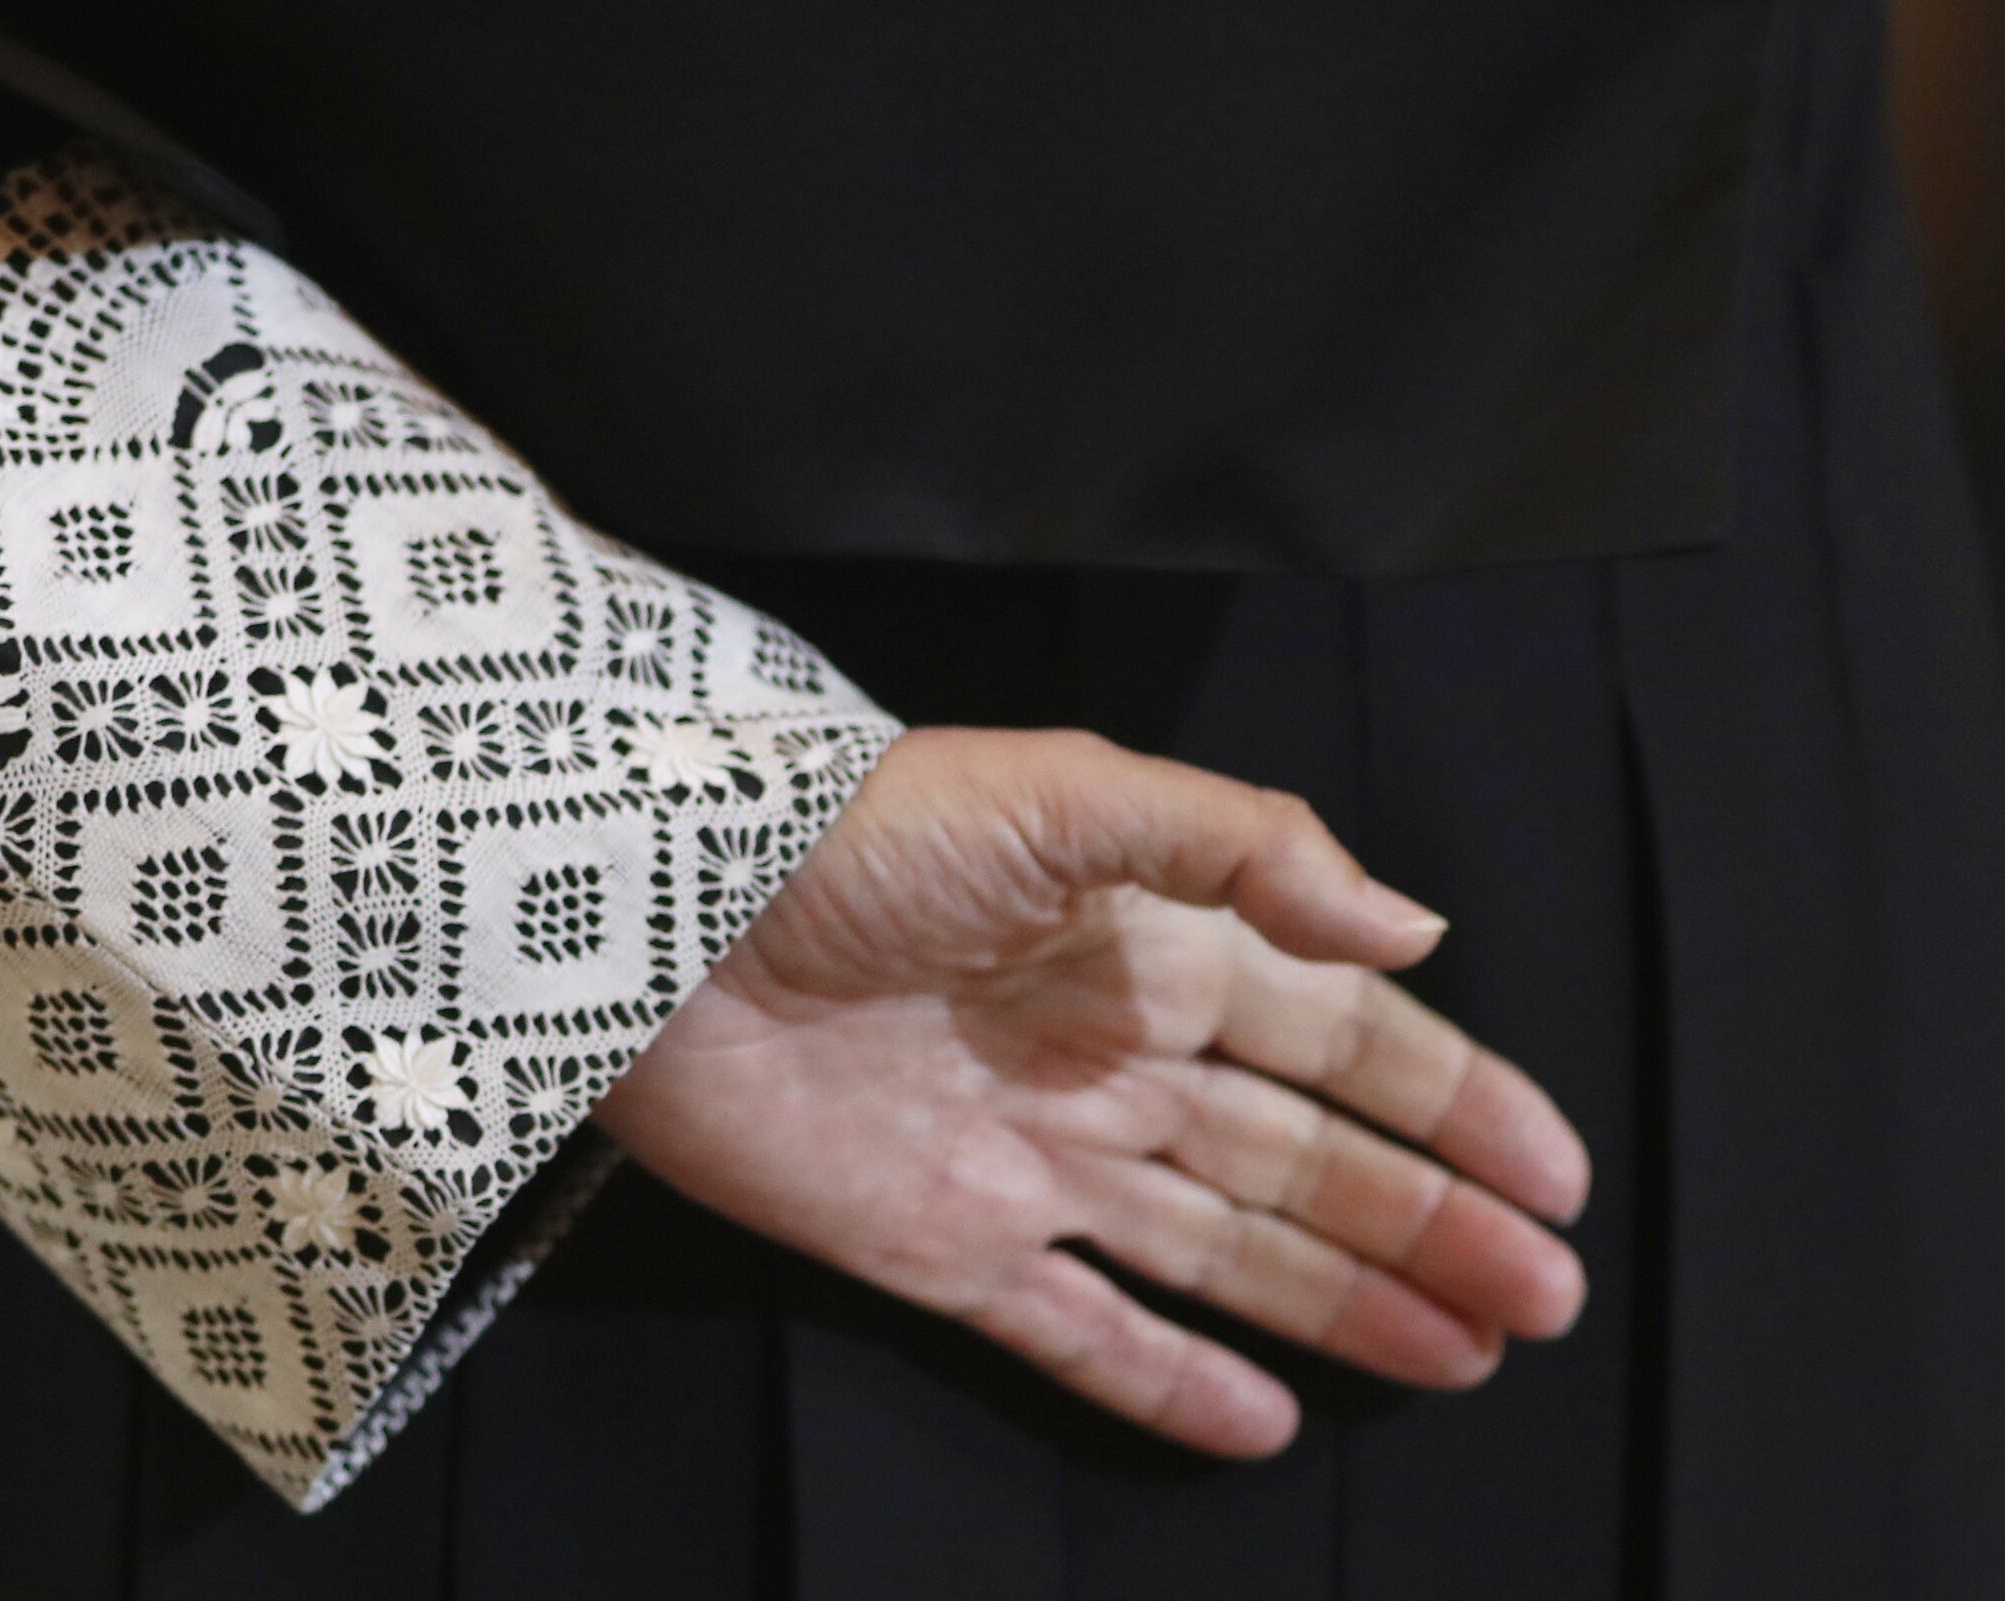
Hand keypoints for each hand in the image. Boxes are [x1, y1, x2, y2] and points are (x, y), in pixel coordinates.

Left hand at [595, 727, 1590, 1457]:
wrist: (657, 924)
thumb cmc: (860, 837)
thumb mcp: (1068, 792)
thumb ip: (1245, 848)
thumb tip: (1413, 924)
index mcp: (1152, 947)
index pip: (1342, 1040)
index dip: (1455, 1106)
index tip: (1560, 1182)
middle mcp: (1107, 1059)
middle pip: (1303, 1161)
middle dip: (1427, 1226)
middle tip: (1545, 1305)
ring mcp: (1027, 1158)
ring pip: (1220, 1250)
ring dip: (1340, 1303)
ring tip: (1461, 1359)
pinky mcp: (939, 1243)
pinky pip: (1076, 1327)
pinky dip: (1168, 1379)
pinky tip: (1268, 1424)